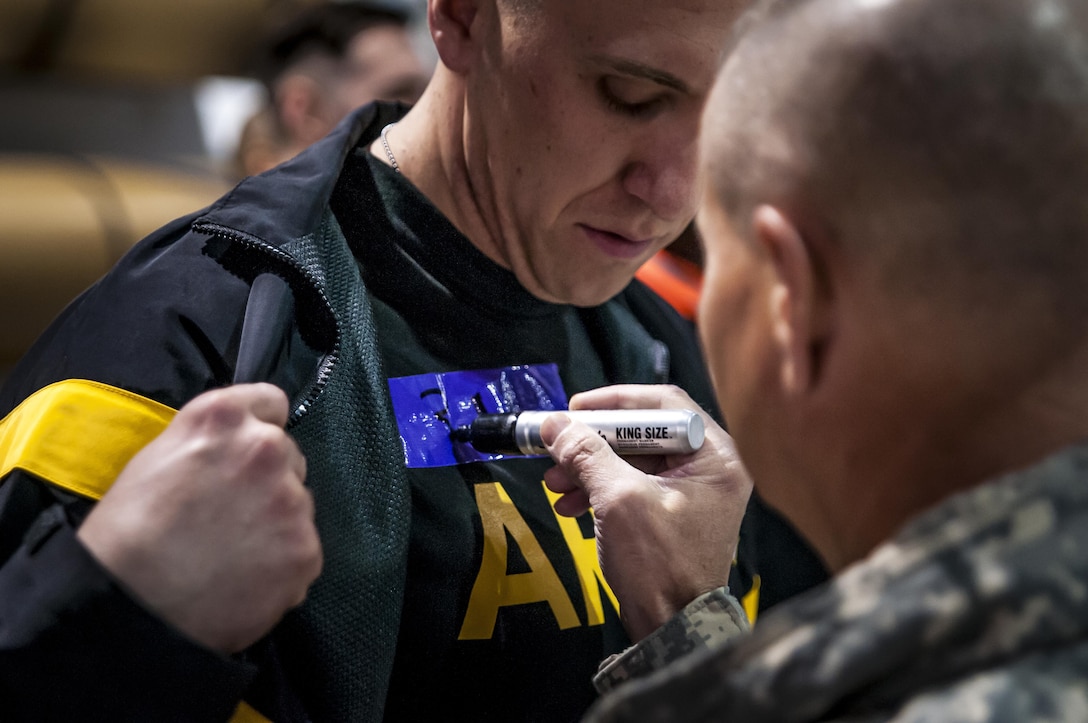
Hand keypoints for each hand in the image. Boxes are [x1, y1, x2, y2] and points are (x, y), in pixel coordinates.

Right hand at [77, 383, 320, 652]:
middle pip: (289, 457)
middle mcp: (266, 448)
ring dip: (276, 524)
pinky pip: (302, 551)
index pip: (271, 402)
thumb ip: (210, 444)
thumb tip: (234, 452)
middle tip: (230, 515)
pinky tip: (245, 580)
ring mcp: (291, 500)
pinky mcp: (306, 549)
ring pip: (297, 506)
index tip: (247, 452)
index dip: (260, 427)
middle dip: (267, 481)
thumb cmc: (127, 533)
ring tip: (231, 555)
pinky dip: (282, 566)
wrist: (128, 604)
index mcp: (224, 418)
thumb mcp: (158, 457)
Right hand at [542, 384, 750, 640]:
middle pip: (644, 431)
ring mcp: (692, 491)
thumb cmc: (660, 565)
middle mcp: (710, 467)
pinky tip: (569, 504)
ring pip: (632, 459)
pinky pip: (631, 485)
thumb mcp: (619, 500)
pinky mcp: (672, 512)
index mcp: (716, 456)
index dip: (615, 402)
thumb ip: (587, 454)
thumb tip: (554, 424)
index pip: (664, 403)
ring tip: (554, 482)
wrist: (672, 629)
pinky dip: (598, 489)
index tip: (575, 409)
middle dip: (594, 441)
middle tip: (557, 446)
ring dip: (589, 467)